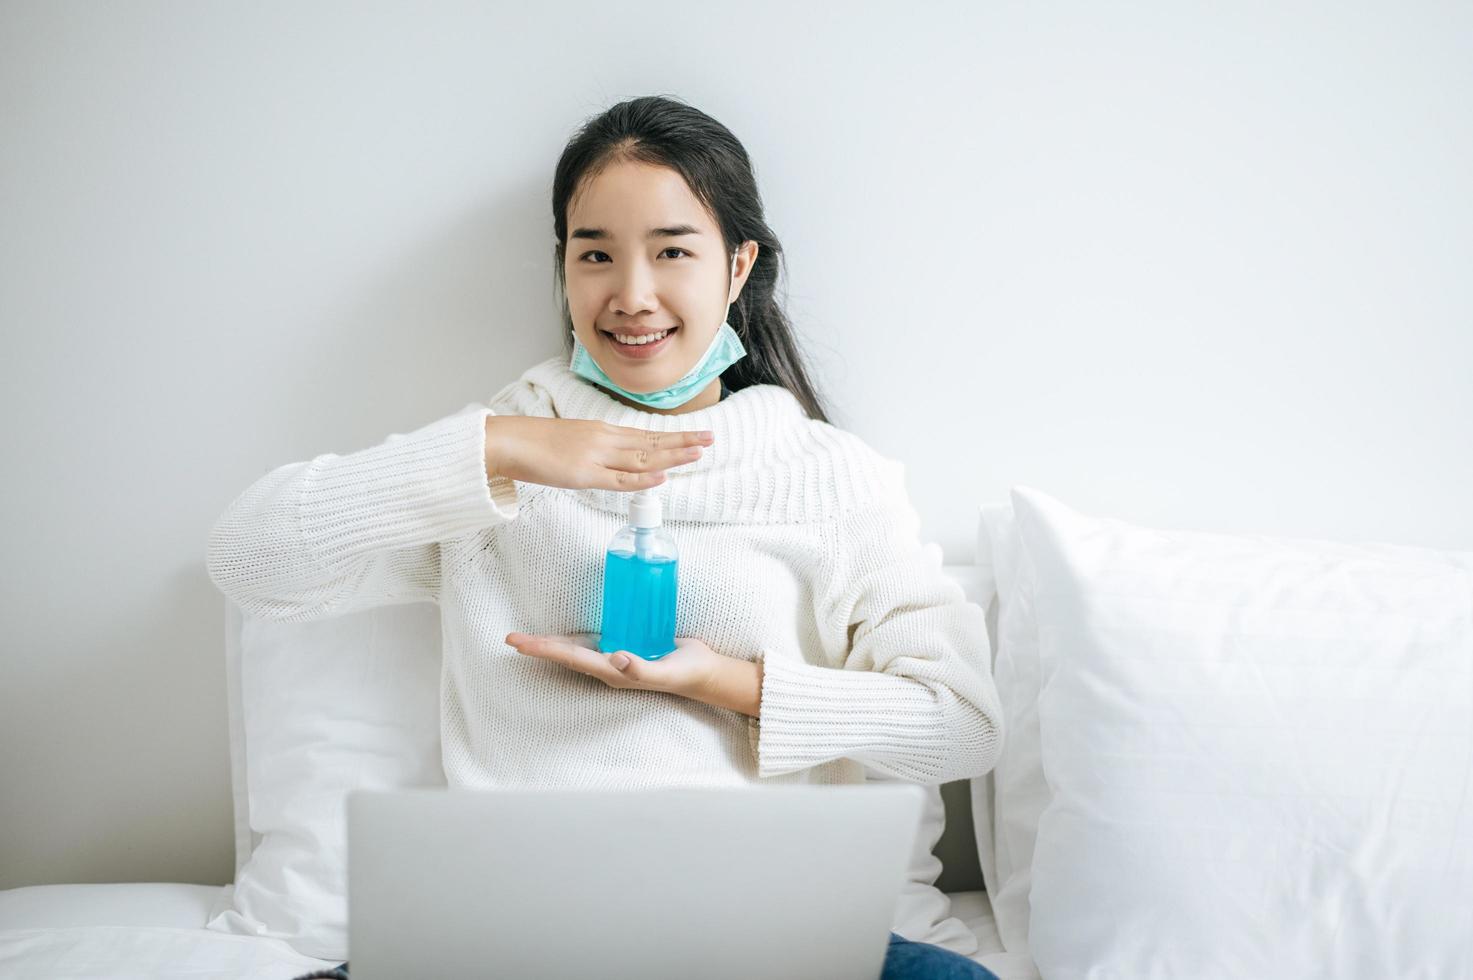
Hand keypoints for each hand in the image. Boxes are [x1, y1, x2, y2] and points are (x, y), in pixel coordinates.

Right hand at [485, 416, 713, 491]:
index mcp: (602, 431)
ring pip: (642, 458)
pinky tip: (661, 477)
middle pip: (651, 442)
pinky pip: (618, 478)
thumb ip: (597, 449)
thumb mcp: (573, 440)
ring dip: (672, 456)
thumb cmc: (536, 443)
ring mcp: (595, 456)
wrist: (509, 442)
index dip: (672, 437)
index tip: (695, 436)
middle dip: (682, 442)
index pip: (645, 434)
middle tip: (711, 439)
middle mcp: (604, 440)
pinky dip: (641, 479)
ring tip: (698, 453)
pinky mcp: (584, 474)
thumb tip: (618, 459)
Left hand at [504, 632, 725, 698]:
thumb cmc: (682, 673)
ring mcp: (615, 656)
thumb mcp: (664, 672)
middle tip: (510, 639)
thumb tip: (616, 657)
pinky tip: (569, 629)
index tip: (519, 644)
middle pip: (566, 654)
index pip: (570, 658)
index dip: (544, 650)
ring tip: (529, 637)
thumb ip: (640, 669)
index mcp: (611, 672)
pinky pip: (594, 640)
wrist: (701, 672)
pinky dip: (577, 634)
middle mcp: (608, 665)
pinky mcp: (626, 644)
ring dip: (552, 643)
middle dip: (539, 647)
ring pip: (576, 648)